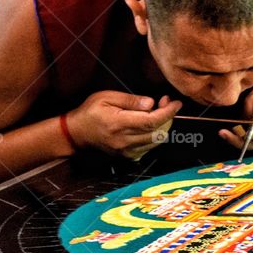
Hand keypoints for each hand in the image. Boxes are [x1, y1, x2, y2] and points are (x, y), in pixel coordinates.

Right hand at [66, 91, 180, 159]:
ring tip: (157, 113)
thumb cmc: (90, 112)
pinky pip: (149, 147)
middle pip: (158, 132)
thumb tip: (151, 103)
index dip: (168, 112)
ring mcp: (127, 150)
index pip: (152, 121)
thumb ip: (130, 101)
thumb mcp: (106, 97)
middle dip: (168, 117)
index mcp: (119, 123)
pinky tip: (149, 126)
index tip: (176, 103)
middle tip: (165, 103)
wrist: (76, 134)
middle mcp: (124, 140)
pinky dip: (155, 136)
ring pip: (156, 141)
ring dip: (163, 126)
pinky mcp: (128, 156)